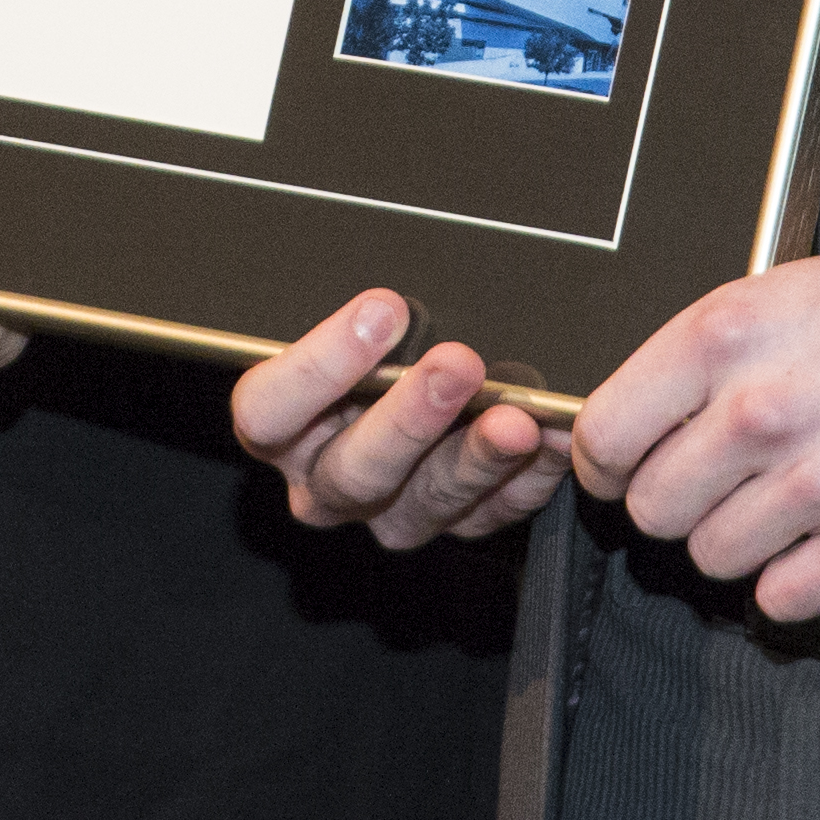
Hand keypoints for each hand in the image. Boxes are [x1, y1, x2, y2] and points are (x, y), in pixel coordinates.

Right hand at [231, 290, 565, 552]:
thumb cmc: (376, 333)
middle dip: (410, 417)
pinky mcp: (447, 526)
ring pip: (422, 505)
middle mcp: (322, 480)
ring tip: (517, 419)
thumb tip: (394, 292)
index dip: (319, 366)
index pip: (268, 412)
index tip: (382, 309)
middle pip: (351, 470)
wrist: (418, 375)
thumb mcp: (355, 314)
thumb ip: (363, 311)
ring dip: (475, 458)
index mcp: (278, 425)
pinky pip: (485, 516)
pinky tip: (551, 440)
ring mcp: (385, 512)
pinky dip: (524, 479)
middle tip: (459, 364)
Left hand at [566, 227, 819, 623]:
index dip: (607, 461)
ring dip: (734, 541)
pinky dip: (789, 582)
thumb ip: (705, 354)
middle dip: (674, 502)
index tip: (625, 467)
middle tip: (716, 482)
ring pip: (710, 559)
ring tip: (780, 502)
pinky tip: (817, 541)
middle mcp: (761, 409)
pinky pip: (779, 599)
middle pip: (651, 509)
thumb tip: (637, 418)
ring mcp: (818, 483)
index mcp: (726, 335)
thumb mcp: (785, 290)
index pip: (605, 435)